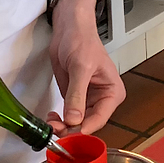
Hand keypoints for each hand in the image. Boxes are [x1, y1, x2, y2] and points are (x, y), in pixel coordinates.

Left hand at [47, 0, 124, 134]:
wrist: (69, 28)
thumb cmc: (82, 40)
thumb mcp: (80, 68)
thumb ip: (77, 94)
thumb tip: (74, 118)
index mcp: (112, 93)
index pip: (99, 118)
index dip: (83, 129)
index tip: (68, 134)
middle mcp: (102, 100)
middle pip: (87, 124)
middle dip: (71, 129)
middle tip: (54, 128)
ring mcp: (87, 100)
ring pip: (77, 124)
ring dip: (63, 127)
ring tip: (50, 122)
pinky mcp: (74, 98)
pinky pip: (68, 116)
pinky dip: (59, 120)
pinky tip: (51, 117)